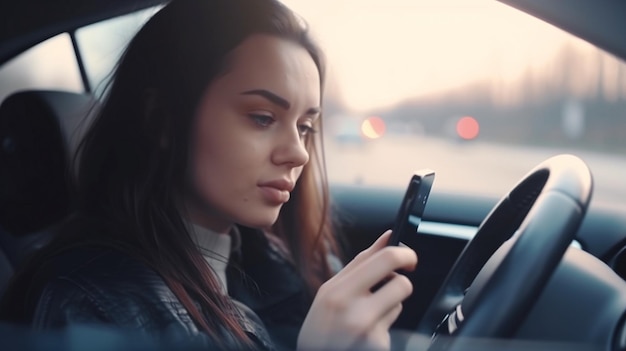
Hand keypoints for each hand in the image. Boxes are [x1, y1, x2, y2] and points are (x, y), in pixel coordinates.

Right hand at [297, 230, 417, 350]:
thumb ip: (358, 266)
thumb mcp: (330, 294)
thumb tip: (388, 237)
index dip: (402, 251)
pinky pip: (392, 327)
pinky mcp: (377, 345)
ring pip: (399, 303)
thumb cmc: (321, 328)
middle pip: (400, 282)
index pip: (378, 259)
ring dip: (391, 305)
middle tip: (409, 268)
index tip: (407, 253)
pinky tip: (367, 335)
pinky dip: (383, 328)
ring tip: (371, 314)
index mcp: (335, 290)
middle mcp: (351, 309)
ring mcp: (366, 330)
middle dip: (407, 275)